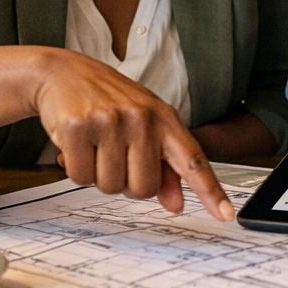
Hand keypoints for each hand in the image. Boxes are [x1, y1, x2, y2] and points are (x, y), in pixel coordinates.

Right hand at [33, 50, 234, 220]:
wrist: (62, 72)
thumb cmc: (107, 102)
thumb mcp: (143, 125)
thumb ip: (163, 165)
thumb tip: (176, 203)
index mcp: (165, 119)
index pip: (193, 160)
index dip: (210, 191)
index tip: (225, 215)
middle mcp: (142, 119)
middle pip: (143, 189)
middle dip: (126, 183)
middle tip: (115, 157)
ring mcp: (110, 122)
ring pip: (110, 186)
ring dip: (98, 175)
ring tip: (95, 145)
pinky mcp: (78, 127)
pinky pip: (80, 177)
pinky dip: (75, 168)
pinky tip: (76, 144)